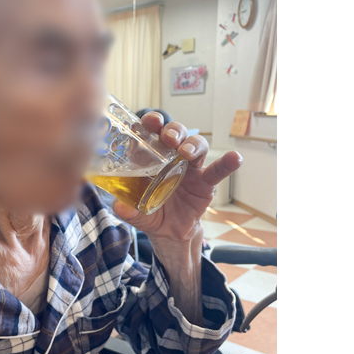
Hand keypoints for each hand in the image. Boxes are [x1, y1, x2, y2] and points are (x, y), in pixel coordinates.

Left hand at [112, 112, 242, 243]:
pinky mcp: (206, 182)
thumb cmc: (150, 212)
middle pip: (176, 134)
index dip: (151, 122)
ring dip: (193, 144)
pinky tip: (234, 158)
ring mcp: (191, 167)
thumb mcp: (135, 212)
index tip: (149, 120)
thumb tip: (118, 206)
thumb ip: (127, 209)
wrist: (169, 233)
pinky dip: (227, 163)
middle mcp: (172, 157)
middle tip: (168, 138)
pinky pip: (218, 170)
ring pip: (196, 145)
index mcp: (152, 158)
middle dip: (173, 130)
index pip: (151, 133)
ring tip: (187, 152)